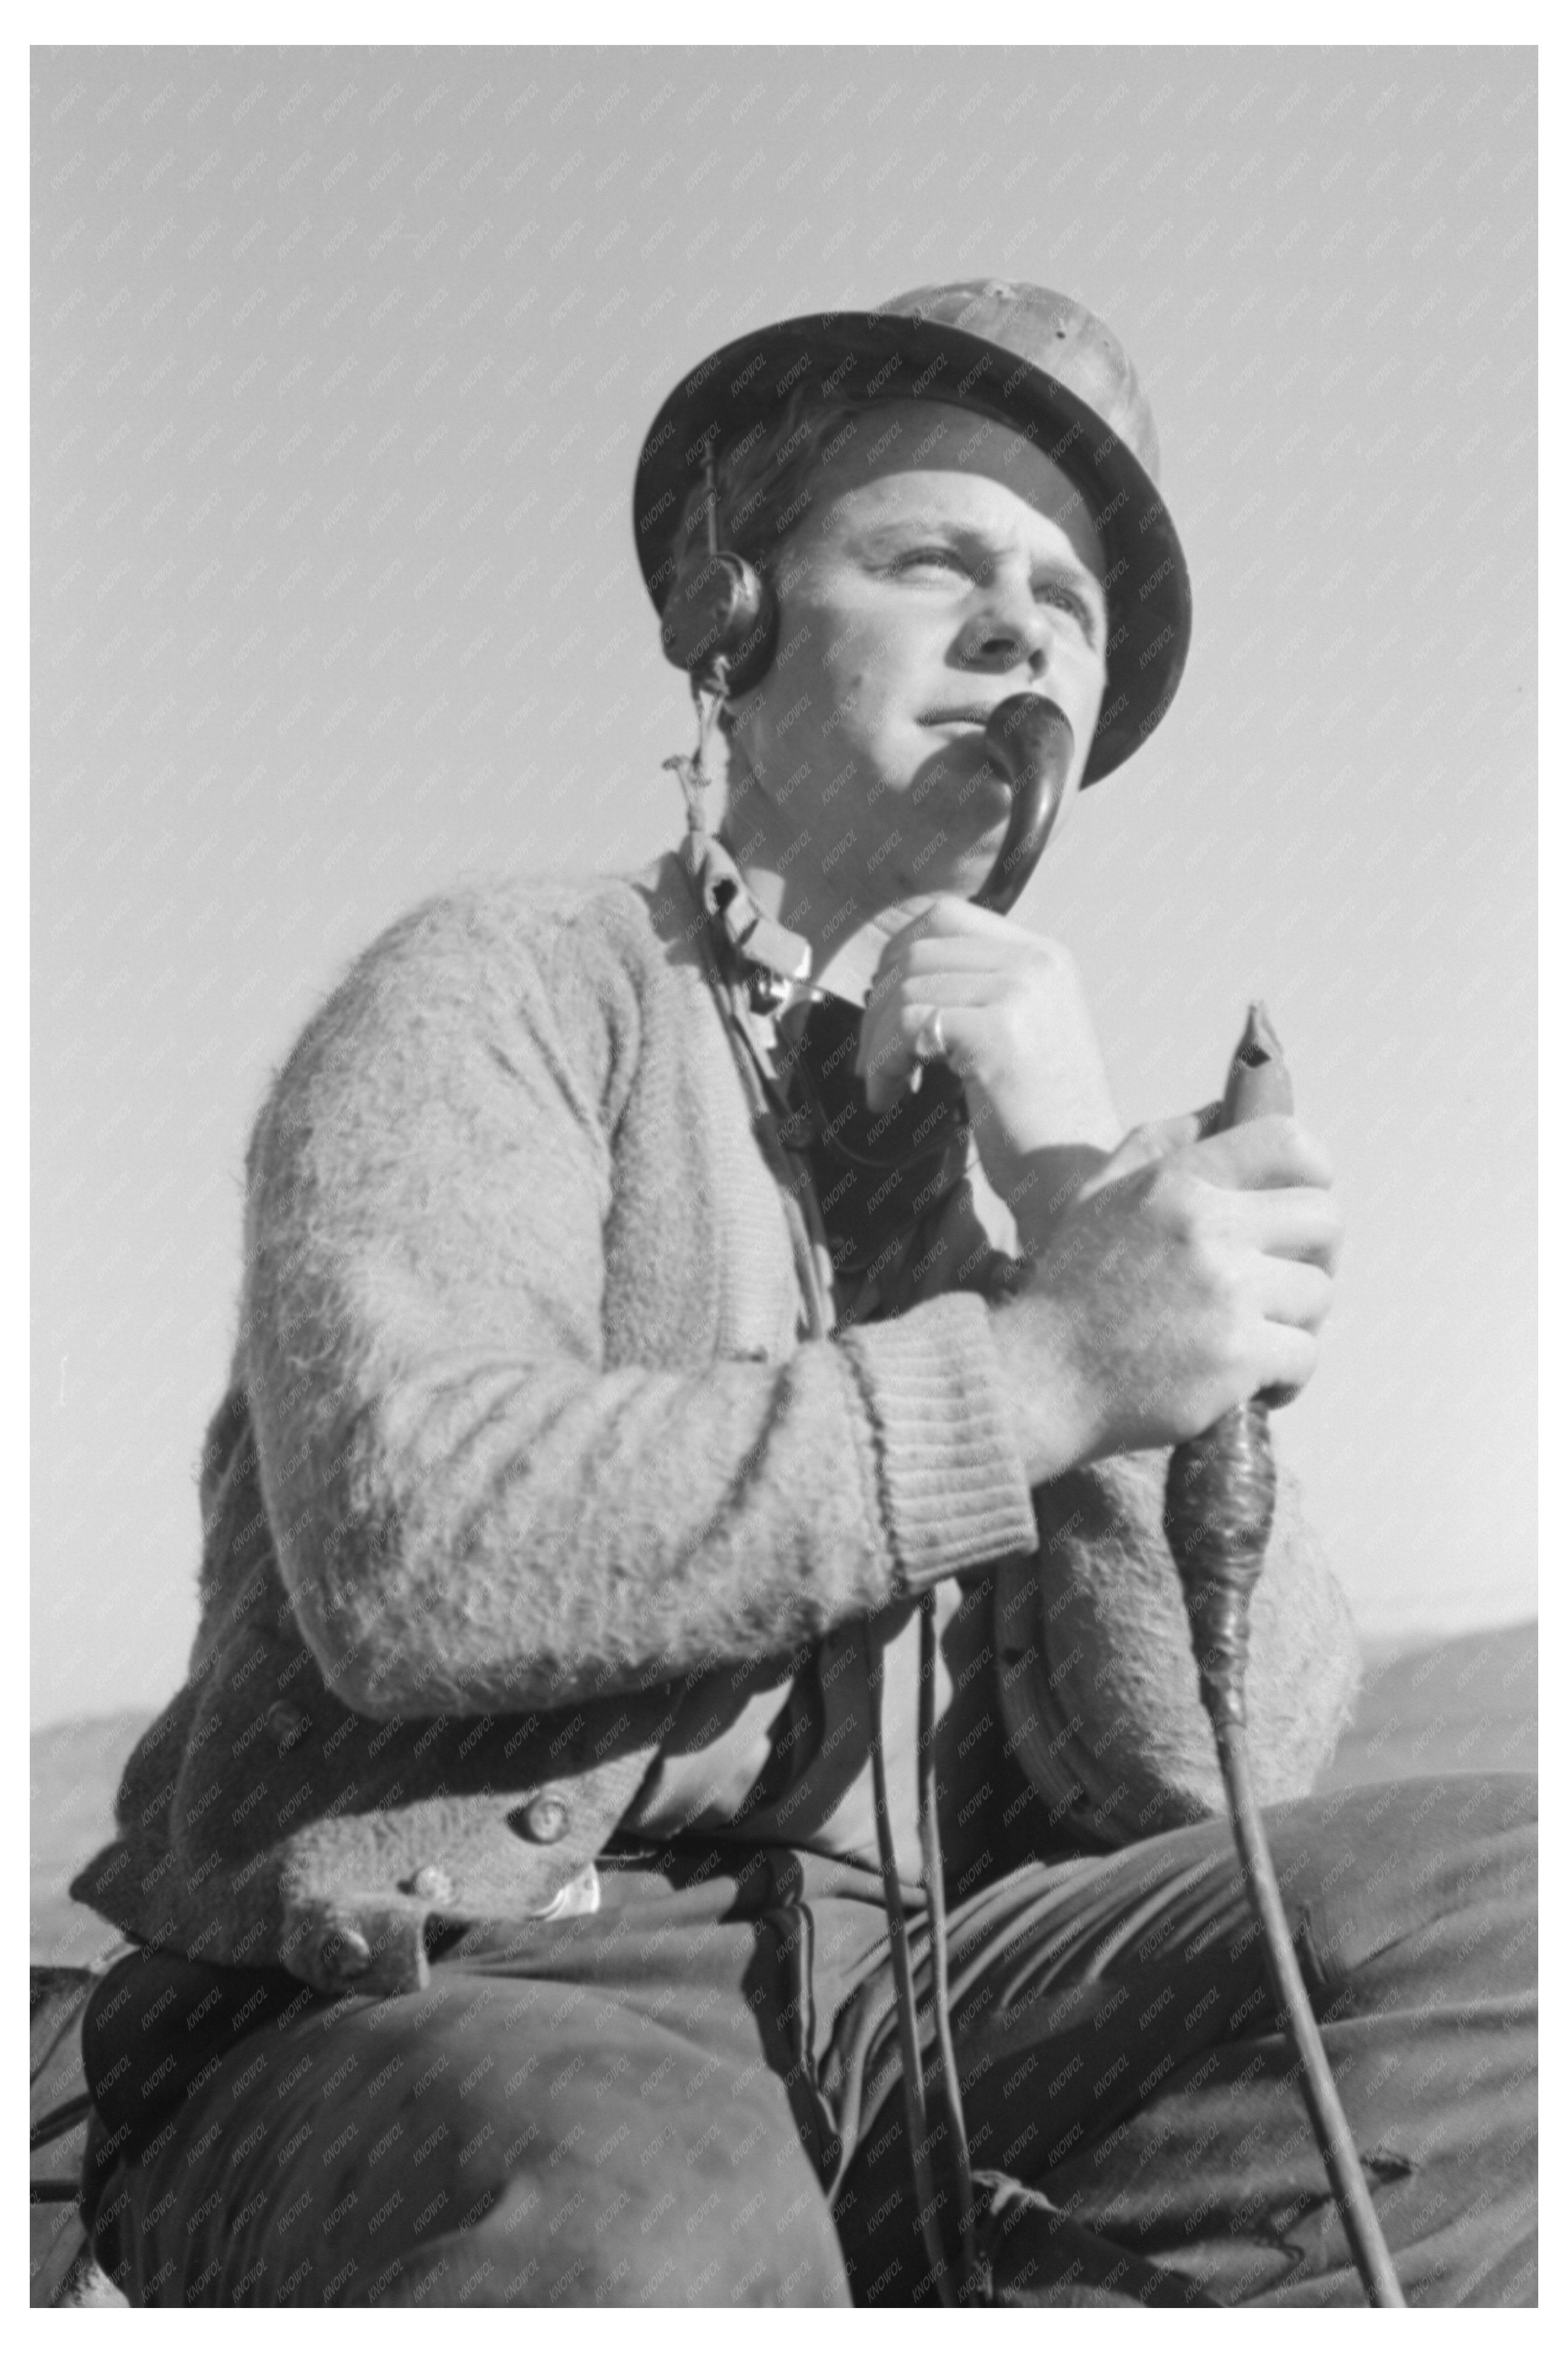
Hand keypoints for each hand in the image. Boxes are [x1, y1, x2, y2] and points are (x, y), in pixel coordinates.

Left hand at [855, 897, 1120, 1198]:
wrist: (1079, 1178)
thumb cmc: (1040, 1122)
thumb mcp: (1020, 1034)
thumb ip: (977, 994)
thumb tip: (897, 977)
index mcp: (1045, 957)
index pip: (947, 915)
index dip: (900, 954)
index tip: (885, 1005)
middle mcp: (1037, 963)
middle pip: (919, 949)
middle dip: (879, 1003)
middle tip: (874, 1056)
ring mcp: (1021, 992)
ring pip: (907, 989)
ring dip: (878, 1042)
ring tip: (887, 1084)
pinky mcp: (998, 1031)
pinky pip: (909, 1026)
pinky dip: (884, 1063)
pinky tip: (890, 1097)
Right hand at [989, 1110, 1342, 1485]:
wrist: (1033, 1382)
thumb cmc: (1071, 1291)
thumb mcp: (1099, 1196)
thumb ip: (1160, 1144)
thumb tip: (1226, 1108)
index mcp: (1176, 1181)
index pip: (1291, 1145)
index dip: (1313, 1177)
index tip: (1298, 1214)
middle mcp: (1206, 1227)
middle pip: (1325, 1221)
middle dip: (1315, 1257)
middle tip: (1281, 1289)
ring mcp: (1225, 1293)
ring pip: (1318, 1295)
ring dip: (1293, 1324)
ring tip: (1247, 1342)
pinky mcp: (1236, 1357)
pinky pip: (1306, 1357)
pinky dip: (1284, 1379)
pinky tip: (1244, 1385)